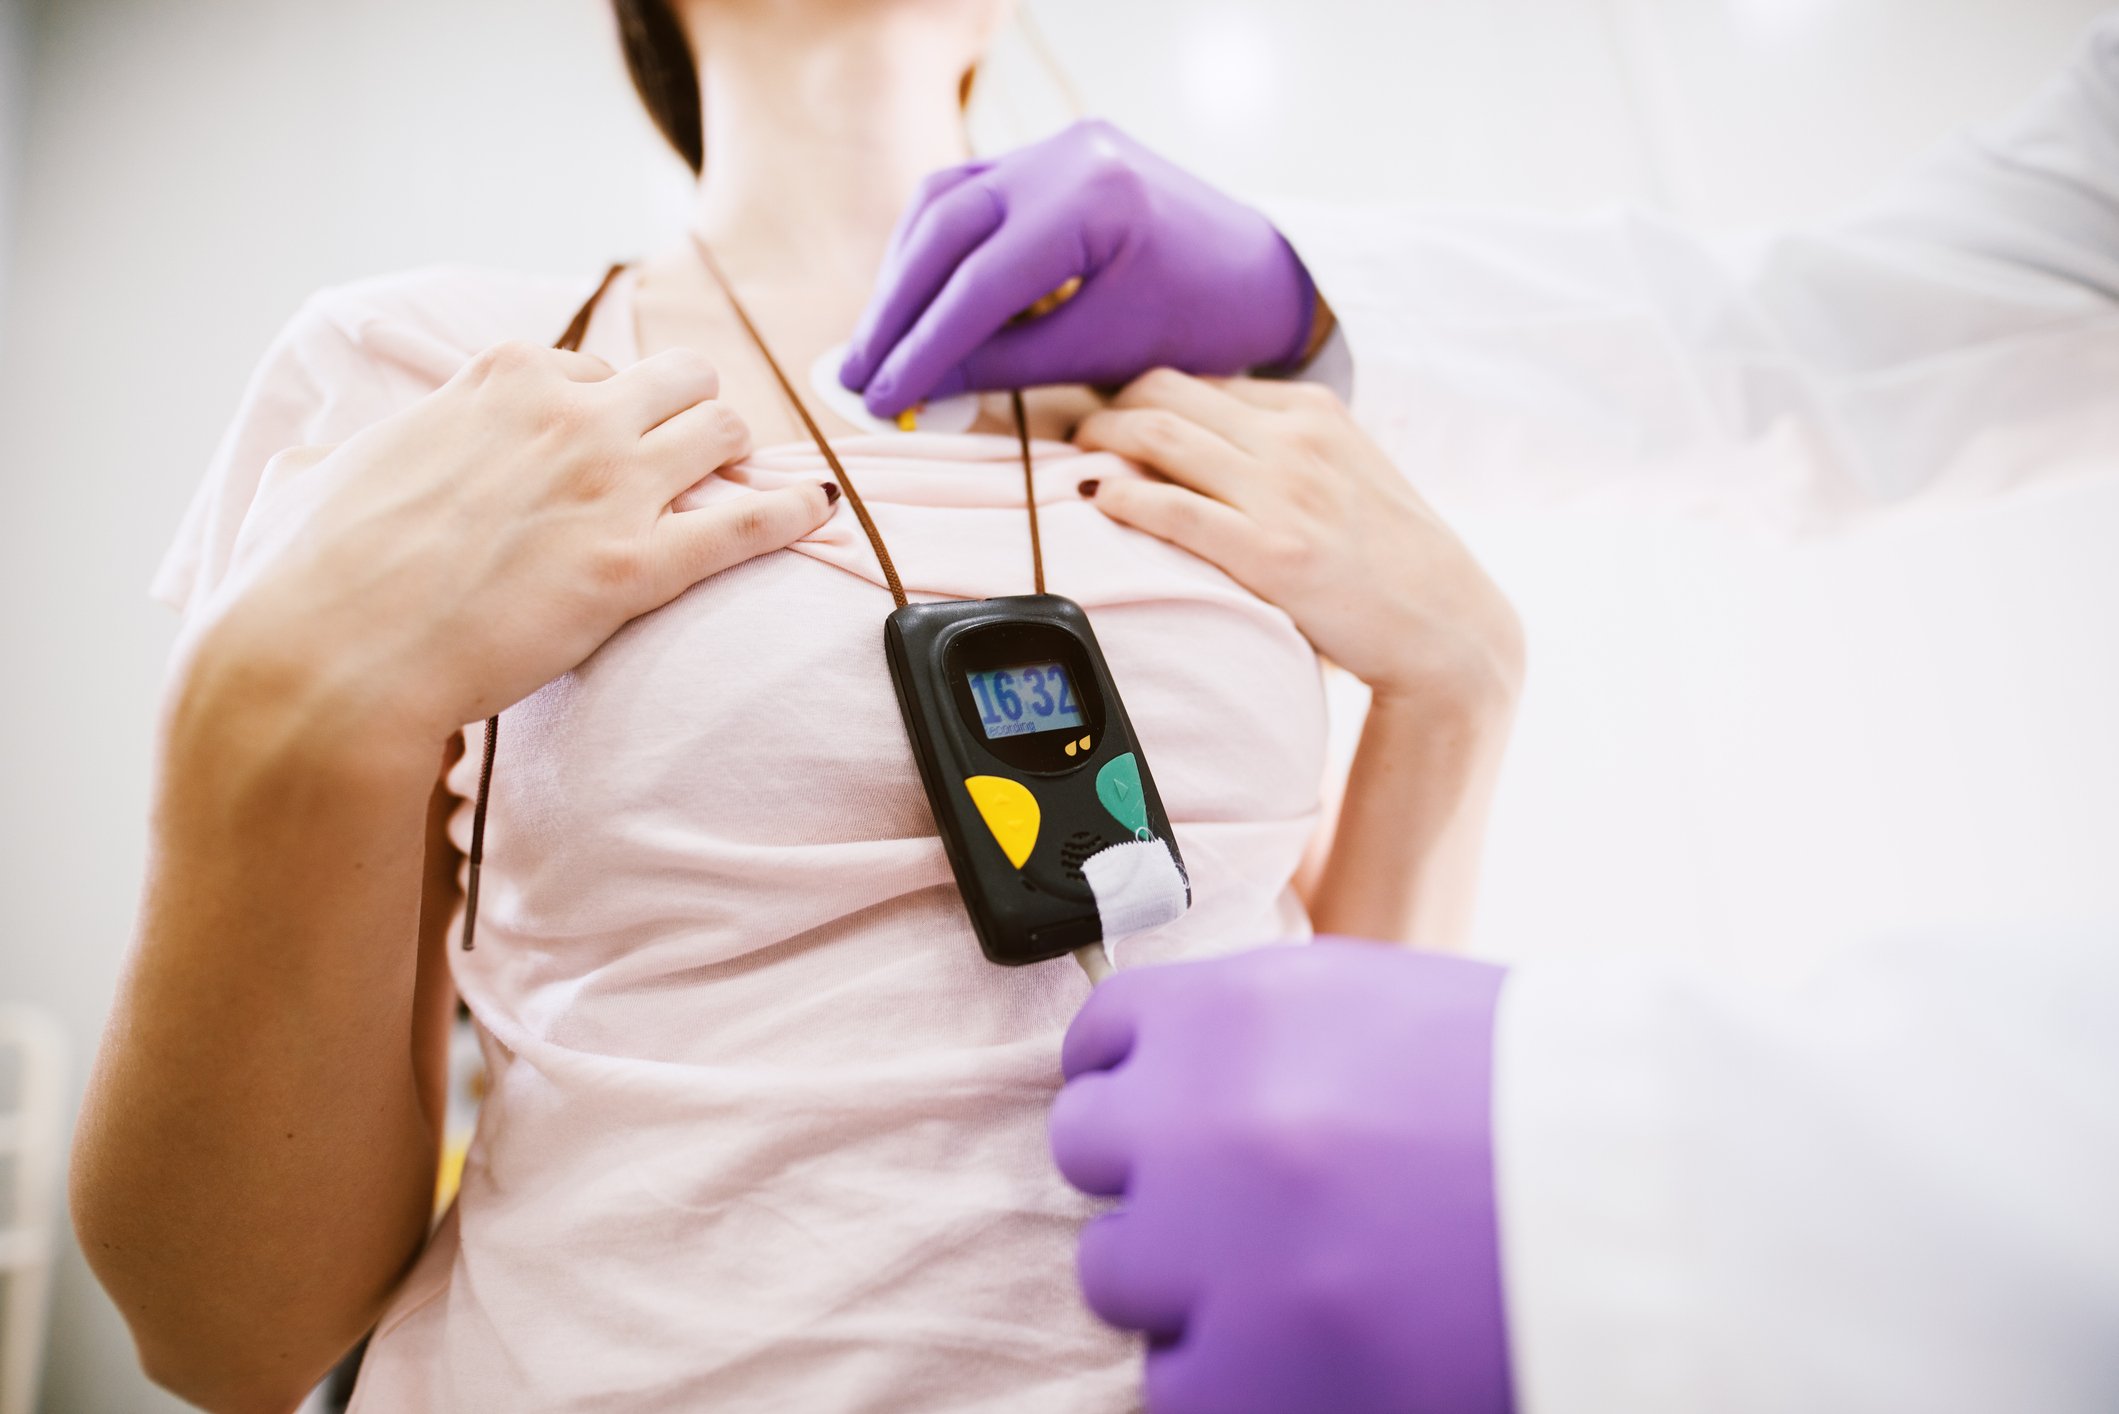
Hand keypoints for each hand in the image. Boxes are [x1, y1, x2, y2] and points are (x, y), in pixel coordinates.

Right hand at [203, 342, 834, 747]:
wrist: (338, 654)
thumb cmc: (316, 577)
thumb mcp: (319, 480)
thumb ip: (340, 455)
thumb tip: (317, 462)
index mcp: (499, 378)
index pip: (595, 366)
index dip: (612, 411)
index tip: (614, 444)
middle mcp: (568, 412)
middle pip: (681, 382)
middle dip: (691, 416)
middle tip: (694, 461)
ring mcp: (611, 482)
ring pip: (724, 431)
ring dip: (739, 458)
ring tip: (746, 488)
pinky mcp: (641, 561)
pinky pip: (754, 519)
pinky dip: (796, 511)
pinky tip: (820, 511)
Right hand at [839, 119, 1318, 416]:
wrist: (1263, 274)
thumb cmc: (1202, 320)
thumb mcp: (1105, 351)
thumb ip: (1008, 365)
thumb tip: (919, 389)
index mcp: (1093, 198)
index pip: (979, 281)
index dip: (922, 347)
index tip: (883, 398)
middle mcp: (1066, 154)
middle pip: (943, 227)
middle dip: (894, 309)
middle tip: (856, 374)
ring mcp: (1055, 147)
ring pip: (943, 202)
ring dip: (902, 275)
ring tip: (876, 346)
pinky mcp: (1050, 157)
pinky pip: (968, 196)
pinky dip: (934, 252)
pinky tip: (913, 303)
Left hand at [1051, 941, 1514, 1413]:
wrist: (1667, 1208)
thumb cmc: (1548, 1101)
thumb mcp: (1389, 1011)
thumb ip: (1266, 1037)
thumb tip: (1171, 1076)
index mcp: (1242, 1008)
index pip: (1102, 1037)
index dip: (1136, 1081)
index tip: (1163, 1113)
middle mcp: (1206, 1117)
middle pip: (1091, 1152)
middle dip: (1160, 1178)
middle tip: (1246, 1207)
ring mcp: (1219, 1252)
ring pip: (1116, 1273)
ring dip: (1189, 1283)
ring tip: (1301, 1282)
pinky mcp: (1251, 1377)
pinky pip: (1172, 1387)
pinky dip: (1231, 1380)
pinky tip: (1318, 1351)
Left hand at [1073, 371, 1523, 711]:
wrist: (1447, 627)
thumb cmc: (1389, 560)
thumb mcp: (1349, 472)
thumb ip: (1288, 447)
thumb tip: (1209, 438)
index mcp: (1314, 411)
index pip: (1202, 382)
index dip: (1142, 394)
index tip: (1107, 414)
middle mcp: (1297, 439)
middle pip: (1168, 392)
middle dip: (1108, 405)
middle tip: (1075, 432)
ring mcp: (1285, 493)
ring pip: (1161, 436)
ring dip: (1101, 440)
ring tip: (1074, 460)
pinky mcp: (1273, 552)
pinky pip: (1175, 508)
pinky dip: (1125, 495)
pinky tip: (1098, 499)